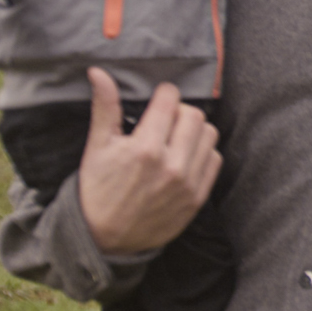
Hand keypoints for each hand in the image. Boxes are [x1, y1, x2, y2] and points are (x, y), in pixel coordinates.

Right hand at [78, 67, 220, 255]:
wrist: (103, 238)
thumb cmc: (97, 189)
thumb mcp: (96, 147)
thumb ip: (105, 107)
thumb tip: (99, 72)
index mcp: (144, 148)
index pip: (170, 100)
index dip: (164, 94)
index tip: (159, 99)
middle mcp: (171, 165)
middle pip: (194, 115)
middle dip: (180, 111)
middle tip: (165, 120)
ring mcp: (187, 183)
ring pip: (209, 134)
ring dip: (194, 131)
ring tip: (175, 137)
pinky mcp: (198, 198)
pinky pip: (215, 160)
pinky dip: (202, 152)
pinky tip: (184, 156)